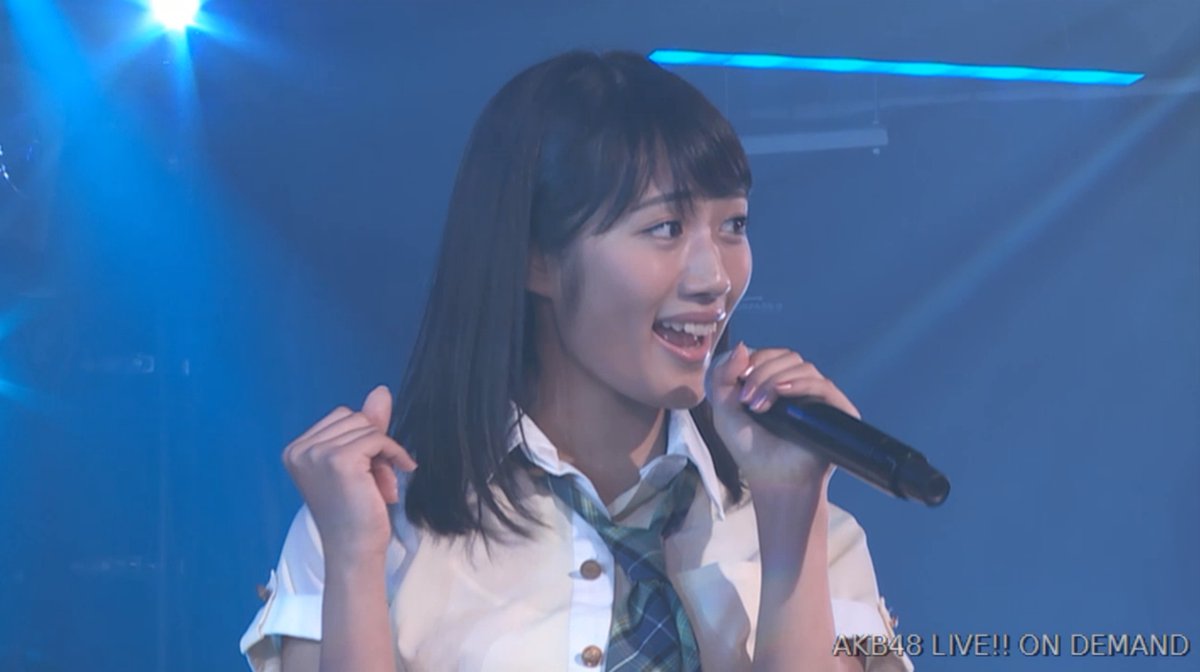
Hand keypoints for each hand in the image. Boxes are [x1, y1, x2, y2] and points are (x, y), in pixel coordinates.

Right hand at [282, 385, 417, 562]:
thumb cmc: (355, 512)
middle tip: (375, 479)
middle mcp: (300, 450)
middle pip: (354, 417)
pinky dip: (395, 454)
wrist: (354, 550)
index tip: (366, 471)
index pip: (341, 416)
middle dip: (373, 444)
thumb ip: (367, 426)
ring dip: (383, 455)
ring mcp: (317, 454)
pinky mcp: (339, 460)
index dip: (362, 439)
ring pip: (368, 427)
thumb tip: (382, 390)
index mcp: (296, 450)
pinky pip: (379, 438)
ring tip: (379, 486)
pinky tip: (397, 476)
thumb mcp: (360, 463)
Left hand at [706, 343, 860, 488]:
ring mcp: (819, 399)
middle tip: (747, 400)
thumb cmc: (751, 451)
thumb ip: (723, 377)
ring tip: (759, 406)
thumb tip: (742, 346)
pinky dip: (801, 384)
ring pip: (803, 368)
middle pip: (787, 357)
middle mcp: (801, 388)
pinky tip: (783, 393)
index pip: (773, 355)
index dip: (755, 360)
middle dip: (762, 372)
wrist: (774, 482)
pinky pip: (823, 385)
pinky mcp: (837, 411)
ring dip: (776, 379)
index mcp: (778, 384)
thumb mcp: (725, 411)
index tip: (740, 381)